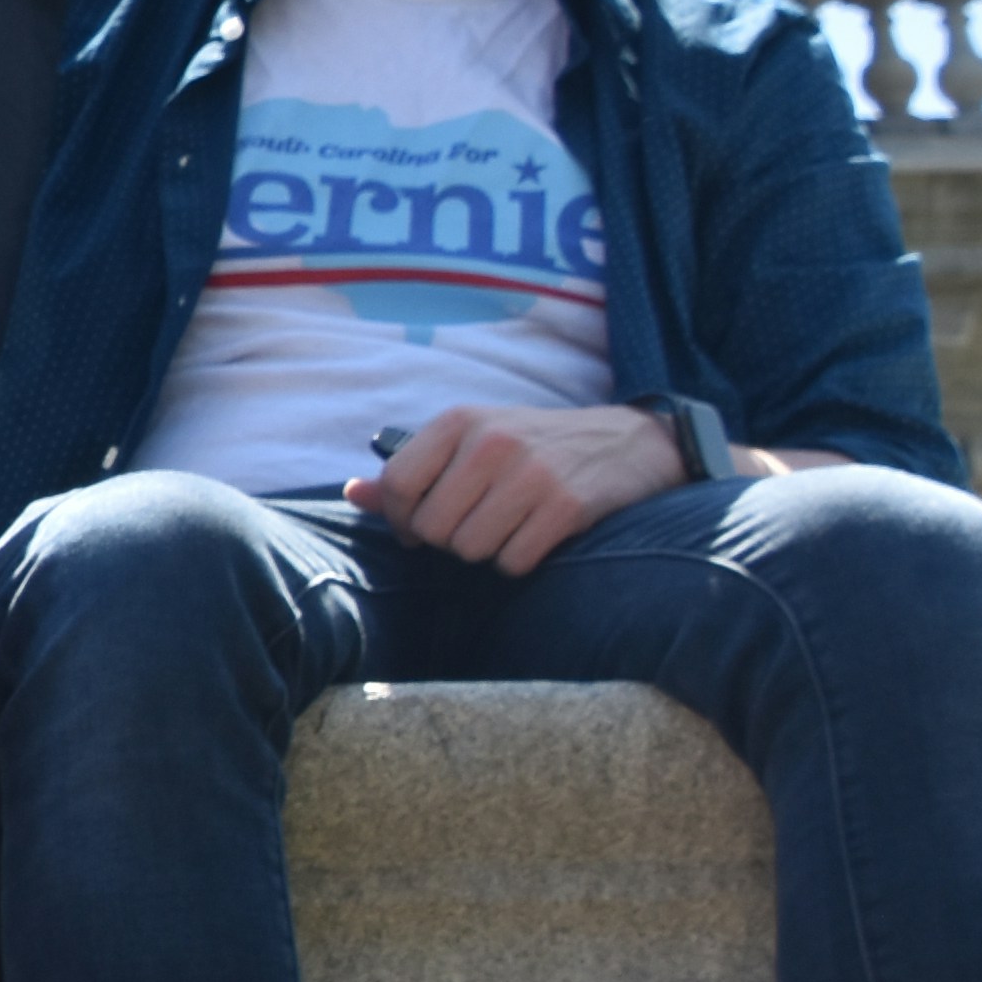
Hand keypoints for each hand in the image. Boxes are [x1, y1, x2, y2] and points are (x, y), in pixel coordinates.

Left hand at [350, 402, 688, 574]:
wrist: (629, 443)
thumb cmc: (535, 446)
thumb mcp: (471, 440)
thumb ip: (412, 468)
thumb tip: (353, 495)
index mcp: (460, 420)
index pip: (398, 485)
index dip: (402, 519)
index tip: (419, 527)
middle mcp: (491, 442)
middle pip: (433, 527)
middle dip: (448, 539)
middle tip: (476, 524)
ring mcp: (531, 473)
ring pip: (470, 549)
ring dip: (485, 551)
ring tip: (509, 525)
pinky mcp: (566, 506)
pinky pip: (513, 561)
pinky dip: (519, 560)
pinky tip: (536, 535)